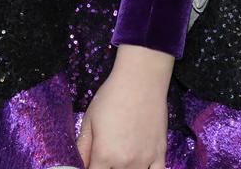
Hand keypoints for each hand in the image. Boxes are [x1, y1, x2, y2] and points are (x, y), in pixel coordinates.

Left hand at [77, 44, 171, 168]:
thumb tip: (79, 165)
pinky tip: (141, 165)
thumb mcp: (89, 120)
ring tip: (121, 157)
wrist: (140, 80)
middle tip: (108, 155)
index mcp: (104, 155)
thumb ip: (83, 147)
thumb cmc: (112, 96)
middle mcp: (124, 162)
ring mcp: (145, 160)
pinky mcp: (160, 153)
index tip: (94, 163)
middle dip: (108, 167)